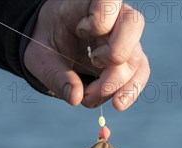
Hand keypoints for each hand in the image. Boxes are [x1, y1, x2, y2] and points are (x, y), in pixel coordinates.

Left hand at [24, 0, 149, 109]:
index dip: (100, 21)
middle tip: (91, 65)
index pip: (110, 1)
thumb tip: (76, 98)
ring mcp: (126, 40)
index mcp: (91, 3)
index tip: (80, 31)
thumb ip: (56, 76)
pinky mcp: (130, 60)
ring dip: (115, 84)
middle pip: (132, 27)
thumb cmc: (48, 45)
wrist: (53, 50)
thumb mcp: (42, 59)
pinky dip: (130, 91)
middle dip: (114, 56)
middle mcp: (115, 17)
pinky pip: (140, 75)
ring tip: (89, 97)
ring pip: (136, 57)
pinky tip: (118, 103)